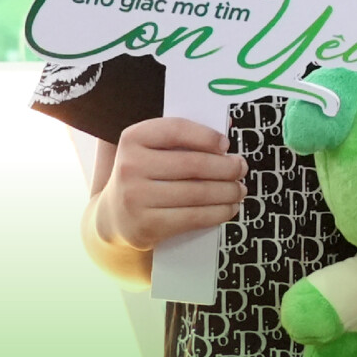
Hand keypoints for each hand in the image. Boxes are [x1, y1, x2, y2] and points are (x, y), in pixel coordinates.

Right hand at [96, 118, 245, 250]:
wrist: (113, 215)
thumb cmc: (145, 173)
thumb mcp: (152, 149)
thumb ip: (182, 138)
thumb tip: (227, 132)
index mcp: (133, 139)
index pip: (177, 130)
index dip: (206, 136)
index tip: (226, 144)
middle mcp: (130, 166)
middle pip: (193, 164)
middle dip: (227, 167)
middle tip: (242, 169)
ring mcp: (135, 198)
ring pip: (197, 193)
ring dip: (228, 192)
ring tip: (240, 189)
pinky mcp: (145, 226)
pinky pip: (192, 217)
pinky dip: (218, 213)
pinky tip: (230, 208)